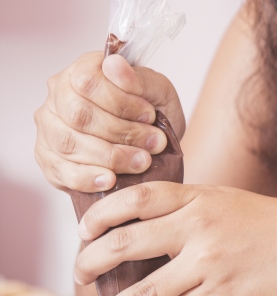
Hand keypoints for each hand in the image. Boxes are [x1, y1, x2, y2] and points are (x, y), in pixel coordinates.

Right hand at [33, 52, 184, 192]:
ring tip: (142, 162)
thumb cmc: (152, 115)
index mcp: (82, 70)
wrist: (152, 147)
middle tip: (154, 144)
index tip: (150, 116)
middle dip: (122, 133)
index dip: (122, 102)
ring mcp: (49, 127)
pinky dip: (87, 178)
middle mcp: (59, 96)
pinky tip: (110, 181)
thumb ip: (140, 79)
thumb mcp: (159, 93)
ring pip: (69, 143)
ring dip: (111, 157)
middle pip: (79, 114)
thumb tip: (114, 64)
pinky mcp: (49, 158)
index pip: (88, 81)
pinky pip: (61, 171)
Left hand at [74, 182, 276, 295]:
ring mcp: (210, 264)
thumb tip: (155, 233)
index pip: (136, 199)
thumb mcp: (233, 203)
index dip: (102, 214)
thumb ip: (194, 211)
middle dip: (92, 262)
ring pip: (144, 291)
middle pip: (127, 243)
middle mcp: (200, 228)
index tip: (85, 230)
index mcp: (201, 199)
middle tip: (80, 274)